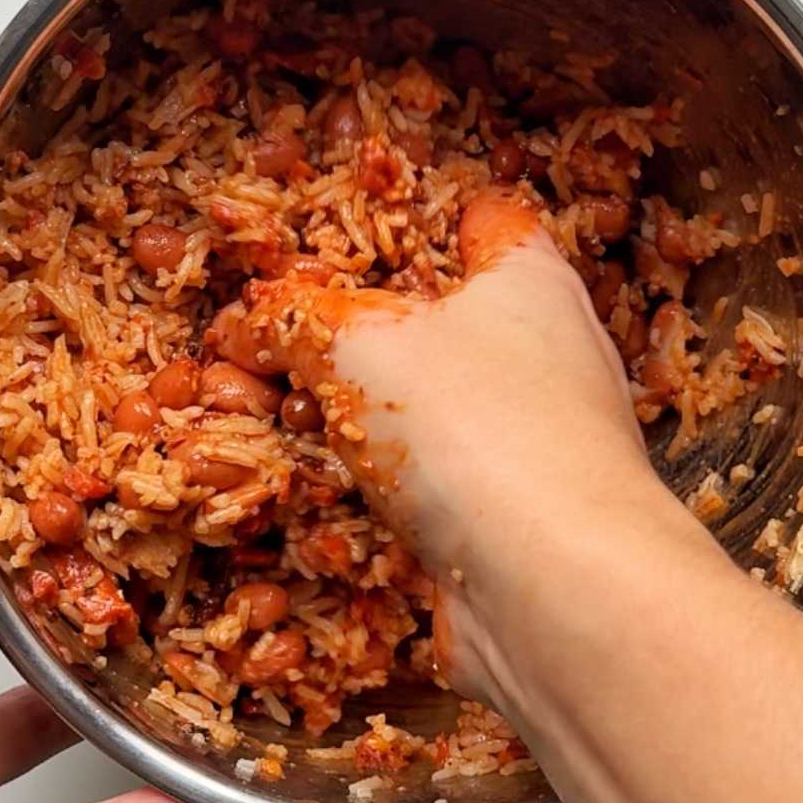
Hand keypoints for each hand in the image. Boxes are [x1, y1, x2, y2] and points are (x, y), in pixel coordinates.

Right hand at [215, 190, 719, 710]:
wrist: (555, 589)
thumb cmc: (473, 428)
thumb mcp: (353, 342)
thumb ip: (292, 317)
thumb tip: (248, 320)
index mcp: (528, 281)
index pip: (483, 217)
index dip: (418, 213)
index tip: (358, 227)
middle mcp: (549, 359)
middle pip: (448, 323)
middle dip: (365, 335)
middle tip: (292, 340)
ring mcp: (538, 448)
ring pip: (436, 417)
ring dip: (363, 424)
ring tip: (287, 421)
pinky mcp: (517, 527)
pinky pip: (436, 496)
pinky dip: (383, 499)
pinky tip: (327, 505)